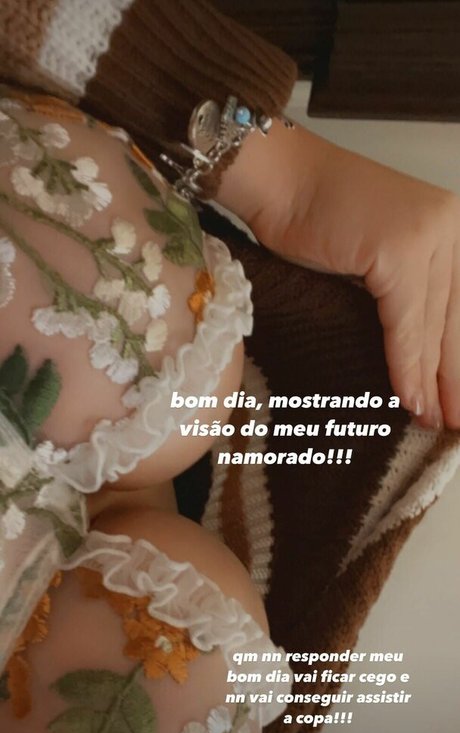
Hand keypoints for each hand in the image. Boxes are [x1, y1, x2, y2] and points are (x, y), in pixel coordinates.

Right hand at [218, 121, 459, 428]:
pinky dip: (406, 364)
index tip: (454, 399)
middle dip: (453, 377)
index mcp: (450, 226)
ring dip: (431, 379)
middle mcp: (449, 227)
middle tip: (453, 421)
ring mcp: (429, 234)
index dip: (455, 359)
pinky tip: (411, 398)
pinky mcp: (402, 250)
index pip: (459, 305)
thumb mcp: (375, 256)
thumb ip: (403, 292)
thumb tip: (416, 351)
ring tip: (431, 419)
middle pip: (455, 317)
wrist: (279, 182)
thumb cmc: (314, 217)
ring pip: (433, 324)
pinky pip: (407, 321)